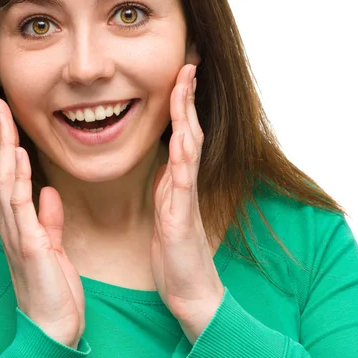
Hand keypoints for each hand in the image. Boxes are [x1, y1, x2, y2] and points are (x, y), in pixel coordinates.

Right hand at [0, 98, 85, 348]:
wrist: (53, 330)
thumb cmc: (52, 291)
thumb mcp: (53, 248)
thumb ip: (49, 219)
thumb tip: (49, 192)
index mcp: (20, 224)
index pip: (10, 177)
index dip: (8, 145)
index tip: (9, 118)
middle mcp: (13, 225)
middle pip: (2, 172)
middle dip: (1, 136)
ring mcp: (18, 235)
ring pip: (5, 183)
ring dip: (4, 149)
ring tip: (3, 118)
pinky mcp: (30, 246)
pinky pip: (21, 207)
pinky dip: (16, 180)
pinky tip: (15, 157)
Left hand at [151, 64, 224, 344]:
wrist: (190, 292)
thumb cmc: (177, 255)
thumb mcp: (167, 211)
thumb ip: (168, 185)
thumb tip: (166, 163)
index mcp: (176, 182)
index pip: (180, 135)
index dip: (179, 105)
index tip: (178, 76)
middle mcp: (184, 185)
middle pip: (188, 132)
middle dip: (186, 98)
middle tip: (187, 65)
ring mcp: (185, 199)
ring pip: (188, 149)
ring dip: (186, 116)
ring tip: (185, 86)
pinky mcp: (181, 218)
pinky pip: (181, 182)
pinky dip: (182, 157)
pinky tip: (182, 136)